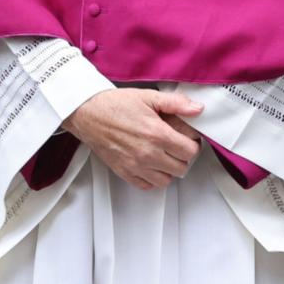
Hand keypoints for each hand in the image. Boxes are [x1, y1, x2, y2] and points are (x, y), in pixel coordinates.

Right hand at [61, 88, 204, 190]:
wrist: (86, 113)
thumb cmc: (114, 105)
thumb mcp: (147, 97)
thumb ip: (176, 103)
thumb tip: (197, 109)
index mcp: (157, 134)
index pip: (190, 151)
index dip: (192, 144)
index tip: (186, 139)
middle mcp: (148, 153)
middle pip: (181, 167)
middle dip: (182, 157)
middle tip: (175, 146)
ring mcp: (135, 165)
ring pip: (166, 180)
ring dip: (168, 169)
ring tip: (163, 156)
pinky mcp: (124, 171)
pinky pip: (147, 185)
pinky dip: (152, 178)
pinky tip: (149, 165)